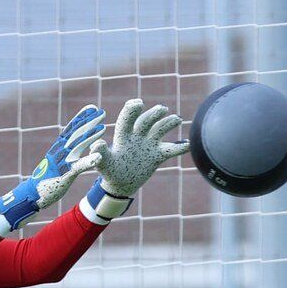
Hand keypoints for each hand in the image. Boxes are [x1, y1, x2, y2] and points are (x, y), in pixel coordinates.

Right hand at [0, 105, 107, 234]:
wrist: (32, 194)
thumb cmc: (46, 180)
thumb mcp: (57, 163)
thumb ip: (65, 154)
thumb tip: (72, 145)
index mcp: (57, 148)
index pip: (70, 129)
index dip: (81, 118)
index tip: (92, 108)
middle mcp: (59, 151)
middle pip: (75, 133)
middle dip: (89, 122)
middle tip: (102, 112)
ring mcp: (61, 162)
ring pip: (77, 146)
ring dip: (91, 136)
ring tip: (103, 127)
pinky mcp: (64, 175)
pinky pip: (78, 167)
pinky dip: (88, 161)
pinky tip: (99, 157)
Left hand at [82, 99, 192, 221]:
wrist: (121, 184)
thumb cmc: (110, 172)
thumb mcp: (104, 165)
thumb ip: (101, 155)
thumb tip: (98, 145)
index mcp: (123, 136)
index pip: (127, 120)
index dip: (132, 111)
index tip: (139, 103)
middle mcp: (136, 137)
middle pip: (146, 122)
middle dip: (154, 115)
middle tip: (162, 109)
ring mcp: (148, 145)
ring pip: (159, 131)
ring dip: (168, 124)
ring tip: (177, 119)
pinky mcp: (156, 156)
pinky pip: (170, 150)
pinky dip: (179, 147)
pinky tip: (188, 145)